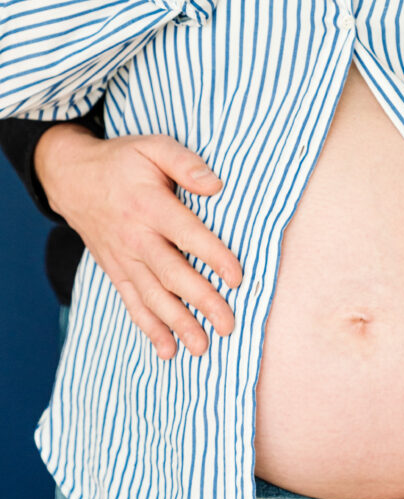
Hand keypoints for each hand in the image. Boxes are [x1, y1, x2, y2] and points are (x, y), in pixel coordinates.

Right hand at [34, 125, 241, 359]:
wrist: (71, 178)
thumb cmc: (122, 161)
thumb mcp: (153, 147)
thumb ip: (185, 163)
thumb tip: (216, 185)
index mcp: (150, 206)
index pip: (187, 234)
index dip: (213, 256)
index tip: (237, 278)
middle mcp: (136, 237)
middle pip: (172, 274)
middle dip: (202, 301)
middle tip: (229, 325)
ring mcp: (124, 258)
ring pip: (153, 296)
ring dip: (178, 324)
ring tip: (202, 347)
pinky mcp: (116, 271)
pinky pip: (132, 303)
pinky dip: (149, 329)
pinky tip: (168, 351)